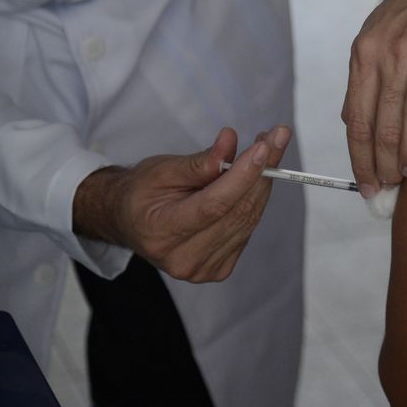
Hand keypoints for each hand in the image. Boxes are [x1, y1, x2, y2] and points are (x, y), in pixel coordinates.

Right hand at [73, 126, 289, 282]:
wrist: (129, 221)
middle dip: (263, 171)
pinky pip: (247, 227)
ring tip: (268, 148)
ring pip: (248, 218)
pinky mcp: (219, 268)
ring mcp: (203, 269)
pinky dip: (254, 198)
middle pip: (237, 212)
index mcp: (161, 233)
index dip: (244, 174)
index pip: (214, 205)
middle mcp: (183, 258)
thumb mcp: (161, 169)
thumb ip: (199, 161)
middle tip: (277, 136)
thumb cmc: (142, 192)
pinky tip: (255, 176)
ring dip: (264, 181)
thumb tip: (231, 141)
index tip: (265, 146)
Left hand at [343, 0, 406, 194]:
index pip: (358, 118)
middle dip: (386, 161)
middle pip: (386, 119)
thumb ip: (362, 80)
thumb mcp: (373, 38)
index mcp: (367, 55)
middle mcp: (394, 52)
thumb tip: (349, 122)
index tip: (367, 185)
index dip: (361, 157)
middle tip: (392, 187)